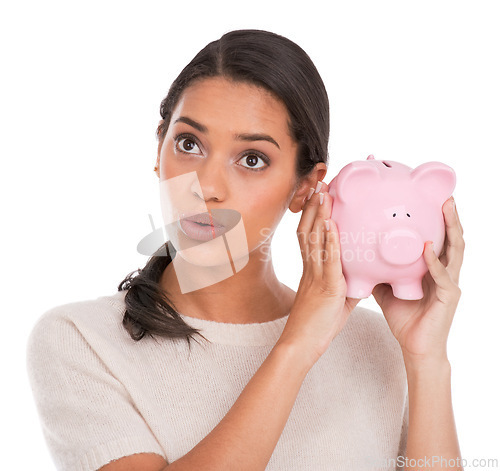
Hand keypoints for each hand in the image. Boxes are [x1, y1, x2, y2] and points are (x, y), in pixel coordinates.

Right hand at [278, 181, 360, 366]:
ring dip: (318, 214)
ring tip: (324, 193)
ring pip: (314, 239)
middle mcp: (311, 268)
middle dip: (312, 205)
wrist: (302, 343)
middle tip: (320, 183)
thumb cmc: (317, 322)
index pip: (309, 235)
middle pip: (307, 229)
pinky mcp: (325, 287)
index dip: (312, 213)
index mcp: (312, 269)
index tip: (319, 194)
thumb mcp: (336, 298)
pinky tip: (330, 223)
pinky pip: (327, 259)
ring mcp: (316, 276)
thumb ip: (349, 282)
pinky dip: (328, 239)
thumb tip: (365, 273)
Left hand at [372, 197, 464, 364]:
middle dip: (450, 216)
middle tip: (445, 196)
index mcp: (432, 267)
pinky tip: (428, 248)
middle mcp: (444, 271)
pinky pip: (442, 276)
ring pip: (455, 251)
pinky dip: (434, 261)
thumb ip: (380, 269)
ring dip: (452, 229)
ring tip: (446, 208)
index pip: (438, 237)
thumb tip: (361, 252)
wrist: (414, 346)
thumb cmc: (404, 316)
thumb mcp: (387, 286)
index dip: (436, 219)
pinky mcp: (448, 297)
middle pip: (452, 238)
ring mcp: (449, 283)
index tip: (431, 198)